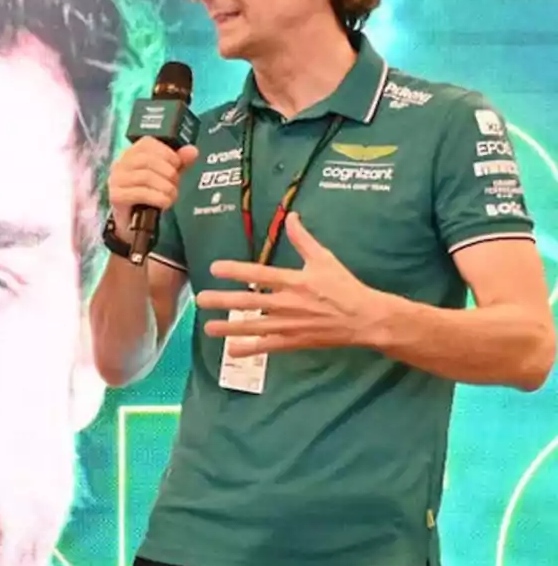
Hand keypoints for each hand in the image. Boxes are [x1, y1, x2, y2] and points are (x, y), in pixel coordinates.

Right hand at [107, 138, 198, 235]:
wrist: (133, 222)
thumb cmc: (148, 194)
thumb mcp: (166, 176)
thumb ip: (179, 163)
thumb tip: (192, 151)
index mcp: (131, 153)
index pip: (147, 143)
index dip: (167, 153)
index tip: (177, 165)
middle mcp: (120, 163)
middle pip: (147, 160)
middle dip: (168, 172)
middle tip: (175, 183)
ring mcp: (116, 180)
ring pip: (145, 176)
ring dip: (165, 187)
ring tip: (172, 195)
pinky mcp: (116, 196)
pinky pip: (140, 193)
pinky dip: (158, 198)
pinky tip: (165, 203)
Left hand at [195, 213, 383, 355]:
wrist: (365, 319)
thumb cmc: (344, 286)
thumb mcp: (324, 258)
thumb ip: (303, 239)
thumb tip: (291, 216)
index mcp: (294, 281)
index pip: (258, 274)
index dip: (235, 270)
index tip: (214, 268)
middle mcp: (287, 303)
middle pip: (249, 302)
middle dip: (223, 301)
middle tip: (200, 300)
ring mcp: (289, 325)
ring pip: (254, 326)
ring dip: (229, 328)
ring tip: (208, 328)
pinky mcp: (294, 341)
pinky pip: (268, 346)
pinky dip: (249, 349)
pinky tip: (231, 349)